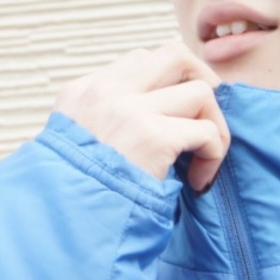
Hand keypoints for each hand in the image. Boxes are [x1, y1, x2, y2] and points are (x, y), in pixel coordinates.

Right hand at [54, 40, 230, 194]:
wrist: (65, 224)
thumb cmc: (76, 201)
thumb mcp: (76, 150)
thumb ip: (106, 127)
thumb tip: (153, 125)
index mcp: (84, 92)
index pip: (140, 62)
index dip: (169, 88)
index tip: (175, 124)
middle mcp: (106, 91)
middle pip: (174, 56)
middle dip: (204, 84)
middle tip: (208, 122)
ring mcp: (130, 110)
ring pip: (200, 91)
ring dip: (214, 126)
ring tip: (203, 162)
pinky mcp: (153, 138)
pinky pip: (207, 131)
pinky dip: (214, 154)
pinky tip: (199, 181)